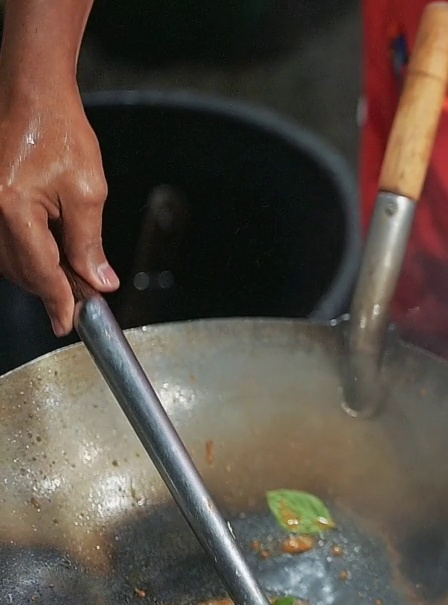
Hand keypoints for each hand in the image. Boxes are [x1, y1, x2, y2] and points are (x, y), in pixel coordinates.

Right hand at [0, 77, 116, 335]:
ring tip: (74, 270)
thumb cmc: (60, 133)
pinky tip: (50, 249)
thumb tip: (97, 282)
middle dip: (54, 287)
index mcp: (13, 209)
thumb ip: (89, 243)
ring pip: (10, 261)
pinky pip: (3, 243)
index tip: (69, 324)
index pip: (40, 273)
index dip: (59, 302)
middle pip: (22, 272)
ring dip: (40, 272)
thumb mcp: (87, 192)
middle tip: (86, 294)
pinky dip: (27, 253)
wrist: (32, 97)